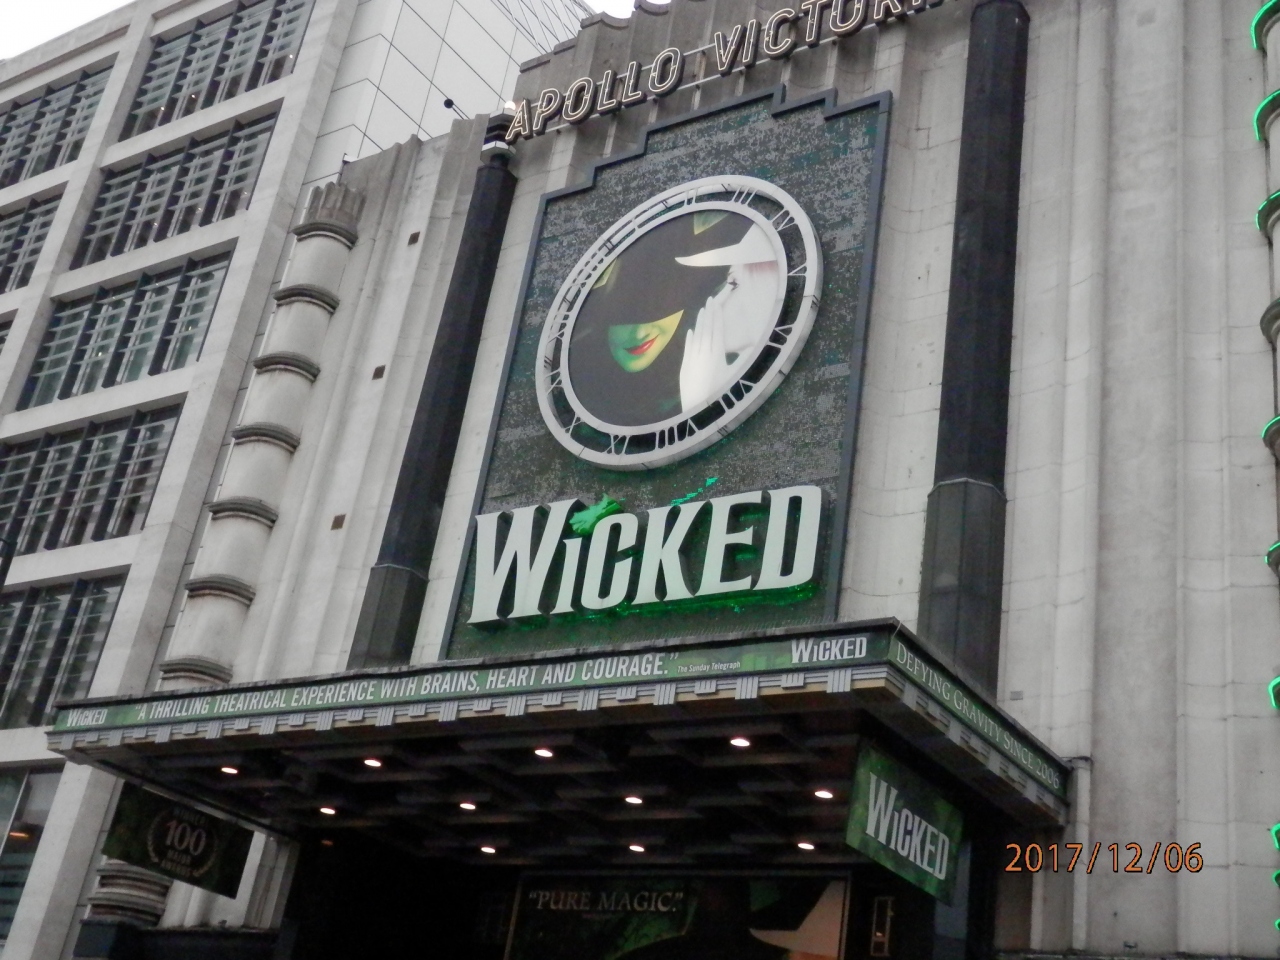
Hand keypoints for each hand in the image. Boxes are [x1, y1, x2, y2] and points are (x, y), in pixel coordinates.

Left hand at [680, 291, 732, 412]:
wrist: (698, 408)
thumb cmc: (720, 394)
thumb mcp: (734, 376)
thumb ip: (743, 359)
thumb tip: (753, 345)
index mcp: (717, 354)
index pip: (717, 330)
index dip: (717, 316)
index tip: (716, 304)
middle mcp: (704, 353)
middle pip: (707, 329)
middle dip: (708, 314)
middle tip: (709, 300)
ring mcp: (692, 358)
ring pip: (696, 336)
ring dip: (699, 323)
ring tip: (702, 310)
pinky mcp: (685, 366)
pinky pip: (688, 348)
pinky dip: (690, 338)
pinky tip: (691, 331)